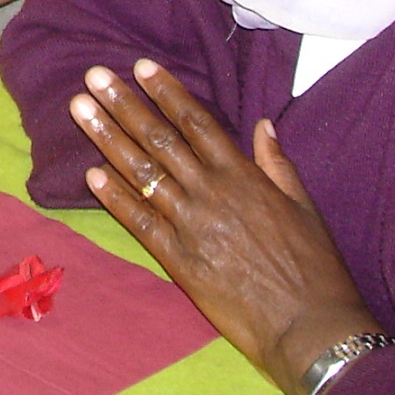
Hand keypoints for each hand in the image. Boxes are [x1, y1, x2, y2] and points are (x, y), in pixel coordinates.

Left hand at [72, 60, 379, 394]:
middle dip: (124, 104)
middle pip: (159, 139)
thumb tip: (263, 124)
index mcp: (242, 175)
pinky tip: (90, 175)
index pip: (196, 122)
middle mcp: (211, 193)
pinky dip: (114, 197)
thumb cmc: (314, 268)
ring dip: (107, 138)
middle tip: (93, 76)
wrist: (308, 328)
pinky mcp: (178, 261)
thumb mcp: (304, 206)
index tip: (141, 67)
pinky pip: (139, 222)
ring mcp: (191, 226)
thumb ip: (278, 164)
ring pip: (142, 172)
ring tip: (80, 110)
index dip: (166, 92)